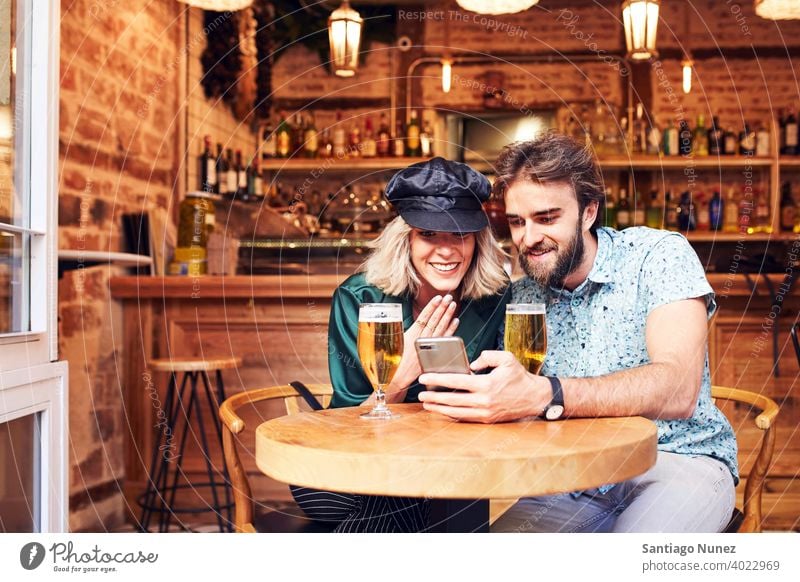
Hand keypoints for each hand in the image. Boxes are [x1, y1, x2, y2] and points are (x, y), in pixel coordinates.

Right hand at [384, 294, 458, 402]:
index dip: (431, 307)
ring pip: (440, 328)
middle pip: (434, 321)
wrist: (396, 379)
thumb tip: (415, 321)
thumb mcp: (396, 343)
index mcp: (411, 336)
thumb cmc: (393, 361)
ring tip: (452, 305)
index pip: (423, 318)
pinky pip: (444, 340)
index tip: (437, 298)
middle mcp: (421, 340)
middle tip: (448, 297)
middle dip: (441, 308)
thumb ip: (406, 331)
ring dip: (447, 316)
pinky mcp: (433, 354)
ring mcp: (428, 348)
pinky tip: (455, 322)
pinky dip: (450, 330)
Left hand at [417, 350, 550, 422]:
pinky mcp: (487, 420)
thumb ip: (486, 356)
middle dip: (433, 397)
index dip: (437, 380)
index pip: (456, 382)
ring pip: (456, 412)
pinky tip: (443, 410)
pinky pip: (465, 418)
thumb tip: (471, 364)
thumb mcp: (506, 358)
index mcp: (486, 384)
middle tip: (420, 395)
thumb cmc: (519, 377)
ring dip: (439, 409)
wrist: (534, 398)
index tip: (424, 378)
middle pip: (452, 400)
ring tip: (427, 404)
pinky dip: (452, 414)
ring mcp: (485, 413)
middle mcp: (484, 401)